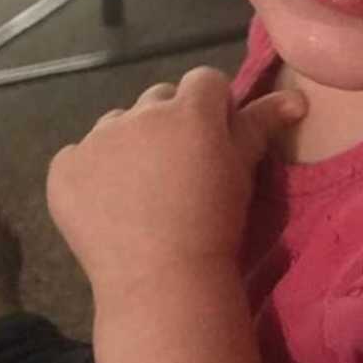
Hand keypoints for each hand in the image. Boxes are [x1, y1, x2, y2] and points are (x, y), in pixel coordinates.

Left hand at [47, 66, 305, 296]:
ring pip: (117, 123)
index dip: (213, 108)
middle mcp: (141, 113)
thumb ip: (263, 123)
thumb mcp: (244, 169)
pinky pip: (78, 155)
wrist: (163, 282)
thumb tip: (298, 98)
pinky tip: (107, 204)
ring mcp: (97, 139)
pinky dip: (90, 172)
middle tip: (179, 169)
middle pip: (159, 98)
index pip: (205, 81)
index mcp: (190, 108)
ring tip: (141, 190)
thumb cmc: (215, 222)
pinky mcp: (64, 168)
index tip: (214, 143)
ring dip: (129, 144)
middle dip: (170, 123)